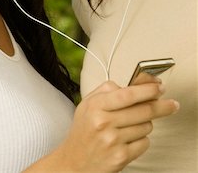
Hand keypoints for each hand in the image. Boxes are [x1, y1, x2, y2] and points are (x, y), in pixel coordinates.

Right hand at [56, 80, 178, 172]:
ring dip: (146, 123)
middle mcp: (104, 122)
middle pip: (143, 110)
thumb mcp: (88, 103)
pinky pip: (144, 143)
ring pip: (146, 126)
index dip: (147, 90)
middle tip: (171, 103)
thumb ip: (108, 89)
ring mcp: (113, 141)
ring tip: (133, 124)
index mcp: (96, 106)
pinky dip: (142, 139)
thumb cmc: (84, 129)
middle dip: (161, 105)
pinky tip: (130, 138)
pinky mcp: (121, 157)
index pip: (127, 94)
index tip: (160, 87)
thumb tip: (136, 83)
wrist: (74, 162)